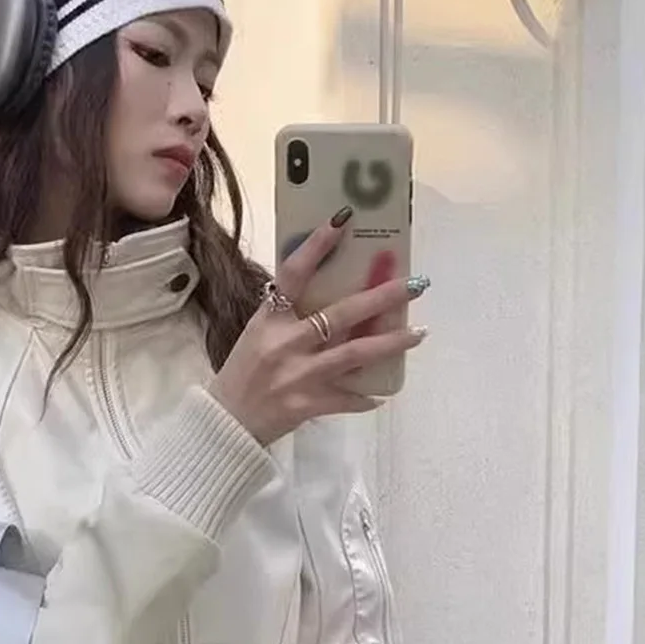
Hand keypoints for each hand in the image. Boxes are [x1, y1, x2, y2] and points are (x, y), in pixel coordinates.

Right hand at [208, 213, 427, 445]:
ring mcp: (300, 375)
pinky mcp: (308, 403)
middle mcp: (287, 343)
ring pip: (356, 353)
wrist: (225, 423)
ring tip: (420, 333)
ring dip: (391, 342)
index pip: (293, 274)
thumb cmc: (240, 374)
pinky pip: (347, 397)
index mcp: (270, 320)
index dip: (317, 246)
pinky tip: (383, 393)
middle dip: (383, 296)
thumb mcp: (256, 334)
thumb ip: (286, 315)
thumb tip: (327, 294)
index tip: (342, 220)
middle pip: (342, 313)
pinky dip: (365, 396)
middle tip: (415, 283)